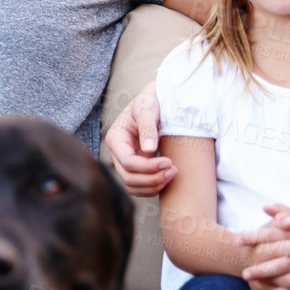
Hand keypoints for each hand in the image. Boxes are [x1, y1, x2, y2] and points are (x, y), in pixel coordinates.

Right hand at [104, 81, 172, 195]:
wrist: (155, 101)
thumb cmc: (150, 101)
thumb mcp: (147, 109)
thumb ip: (147, 128)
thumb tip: (148, 150)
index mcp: (115, 137)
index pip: (127, 161)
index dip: (147, 167)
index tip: (168, 162)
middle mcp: (116, 152)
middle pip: (128, 177)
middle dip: (152, 178)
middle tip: (173, 170)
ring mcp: (124, 162)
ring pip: (132, 186)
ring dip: (153, 186)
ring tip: (172, 174)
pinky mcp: (135, 167)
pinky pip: (138, 187)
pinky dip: (152, 188)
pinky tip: (167, 178)